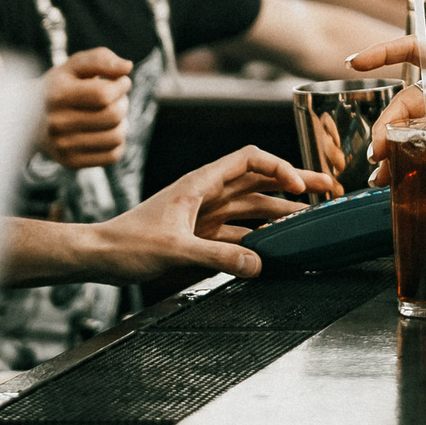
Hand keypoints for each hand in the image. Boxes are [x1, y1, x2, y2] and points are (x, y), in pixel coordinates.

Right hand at [40, 48, 130, 169]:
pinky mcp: (70, 162)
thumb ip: (101, 59)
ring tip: (111, 114)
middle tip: (116, 98)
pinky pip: (113, 155)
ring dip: (123, 123)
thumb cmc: (59, 86)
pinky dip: (117, 142)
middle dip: (123, 103)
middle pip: (113, 116)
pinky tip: (105, 130)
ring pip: (117, 137)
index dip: (121, 86)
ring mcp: (62, 146)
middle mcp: (56, 123)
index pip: (104, 94)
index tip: (120, 81)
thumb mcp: (74, 65)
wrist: (25, 118)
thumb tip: (127, 67)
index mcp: (57, 95)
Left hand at [81, 146, 338, 281]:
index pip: (248, 159)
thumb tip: (259, 264)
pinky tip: (276, 246)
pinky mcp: (200, 235)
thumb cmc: (126, 244)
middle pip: (258, 181)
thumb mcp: (174, 251)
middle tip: (326, 188)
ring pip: (252, 207)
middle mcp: (206, 194)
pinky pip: (239, 232)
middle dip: (293, 183)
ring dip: (281, 210)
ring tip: (312, 217)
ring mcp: (205, 214)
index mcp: (199, 184)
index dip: (278, 167)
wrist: (99, 256)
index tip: (298, 186)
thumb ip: (217, 258)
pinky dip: (259, 236)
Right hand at [346, 38, 425, 172]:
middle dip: (389, 125)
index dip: (383, 53)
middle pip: (410, 101)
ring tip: (381, 173)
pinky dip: (421, 161)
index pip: (415, 50)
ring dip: (400, 148)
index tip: (355, 63)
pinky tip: (406, 179)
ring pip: (420, 127)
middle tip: (377, 152)